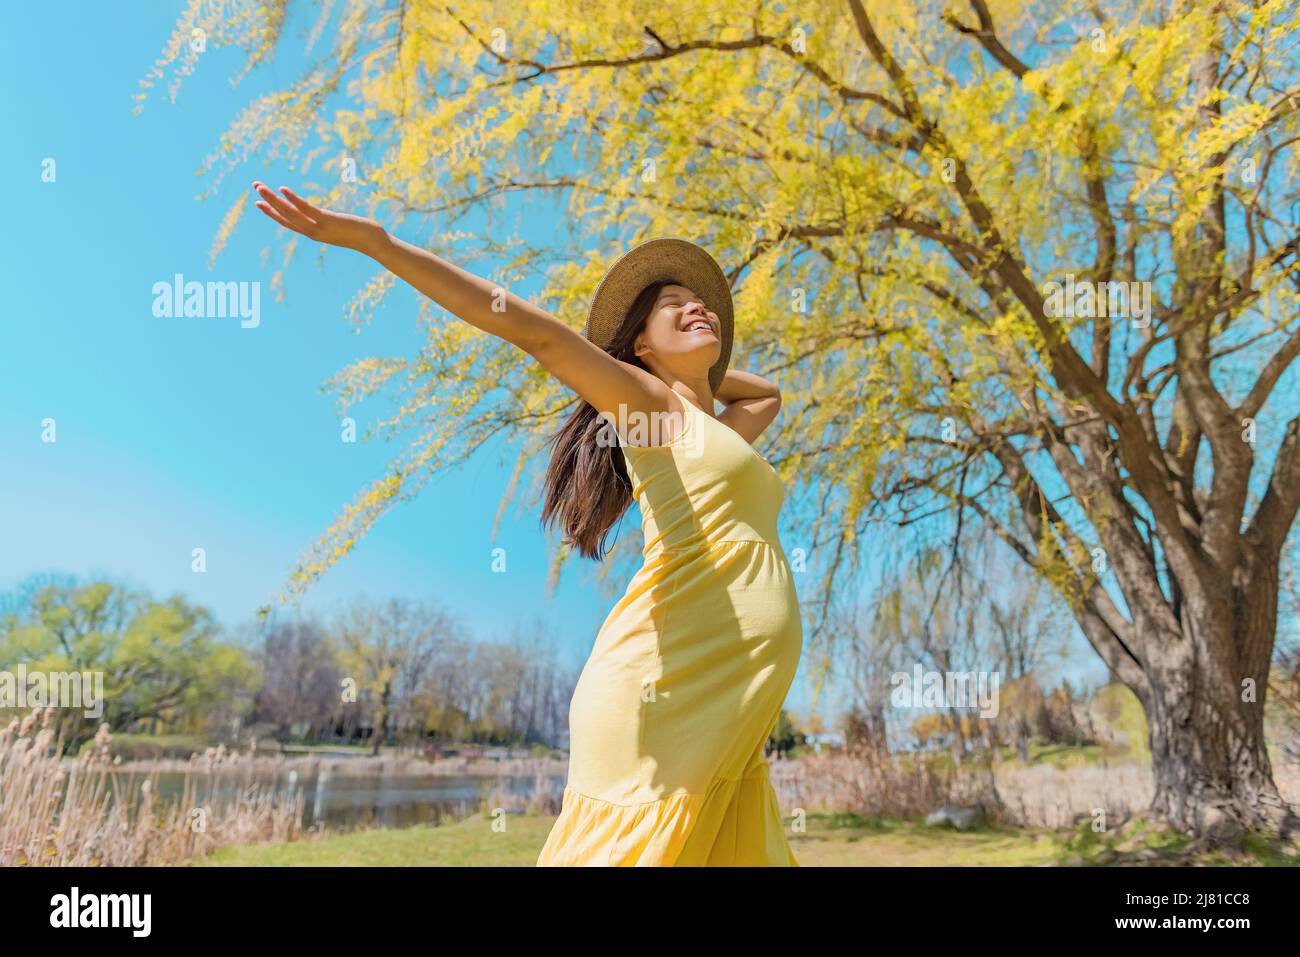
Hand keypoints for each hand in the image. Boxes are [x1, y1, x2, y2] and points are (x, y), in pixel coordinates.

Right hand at [251, 182, 385, 253]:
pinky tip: (283, 189)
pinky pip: (306, 209)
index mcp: (313, 232)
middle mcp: (312, 232)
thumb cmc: (360, 234)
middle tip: (255, 187)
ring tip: (260, 187)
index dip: (272, 213)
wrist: (373, 242)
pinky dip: (293, 199)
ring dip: (273, 199)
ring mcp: (318, 227)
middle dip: (268, 202)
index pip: (288, 222)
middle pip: (285, 216)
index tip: (259, 203)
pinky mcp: (327, 221)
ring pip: (290, 212)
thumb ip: (329, 222)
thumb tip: (326, 216)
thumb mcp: (339, 228)